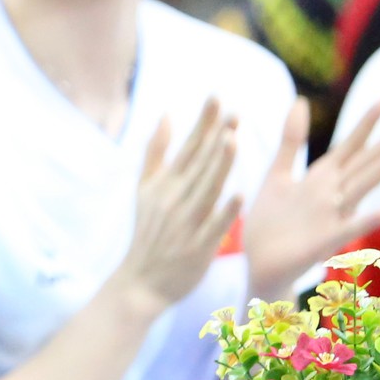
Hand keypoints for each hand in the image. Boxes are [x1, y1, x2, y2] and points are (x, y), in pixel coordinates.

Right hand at [111, 100, 237, 314]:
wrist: (140, 281)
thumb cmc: (148, 232)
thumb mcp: (144, 189)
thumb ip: (156, 152)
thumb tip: (166, 114)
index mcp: (164, 183)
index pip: (187, 146)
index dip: (203, 122)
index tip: (217, 97)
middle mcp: (174, 199)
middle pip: (199, 163)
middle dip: (216, 136)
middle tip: (234, 111)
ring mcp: (186, 223)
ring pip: (207, 189)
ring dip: (220, 165)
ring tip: (232, 139)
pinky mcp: (197, 248)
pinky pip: (214, 227)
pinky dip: (225, 211)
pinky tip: (238, 193)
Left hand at [242, 99, 379, 298]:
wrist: (258, 263)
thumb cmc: (271, 221)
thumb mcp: (278, 173)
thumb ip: (292, 140)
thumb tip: (301, 100)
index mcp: (322, 179)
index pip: (349, 146)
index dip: (366, 124)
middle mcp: (332, 196)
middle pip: (363, 164)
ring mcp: (331, 218)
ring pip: (360, 189)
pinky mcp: (323, 242)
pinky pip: (347, 230)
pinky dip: (365, 220)